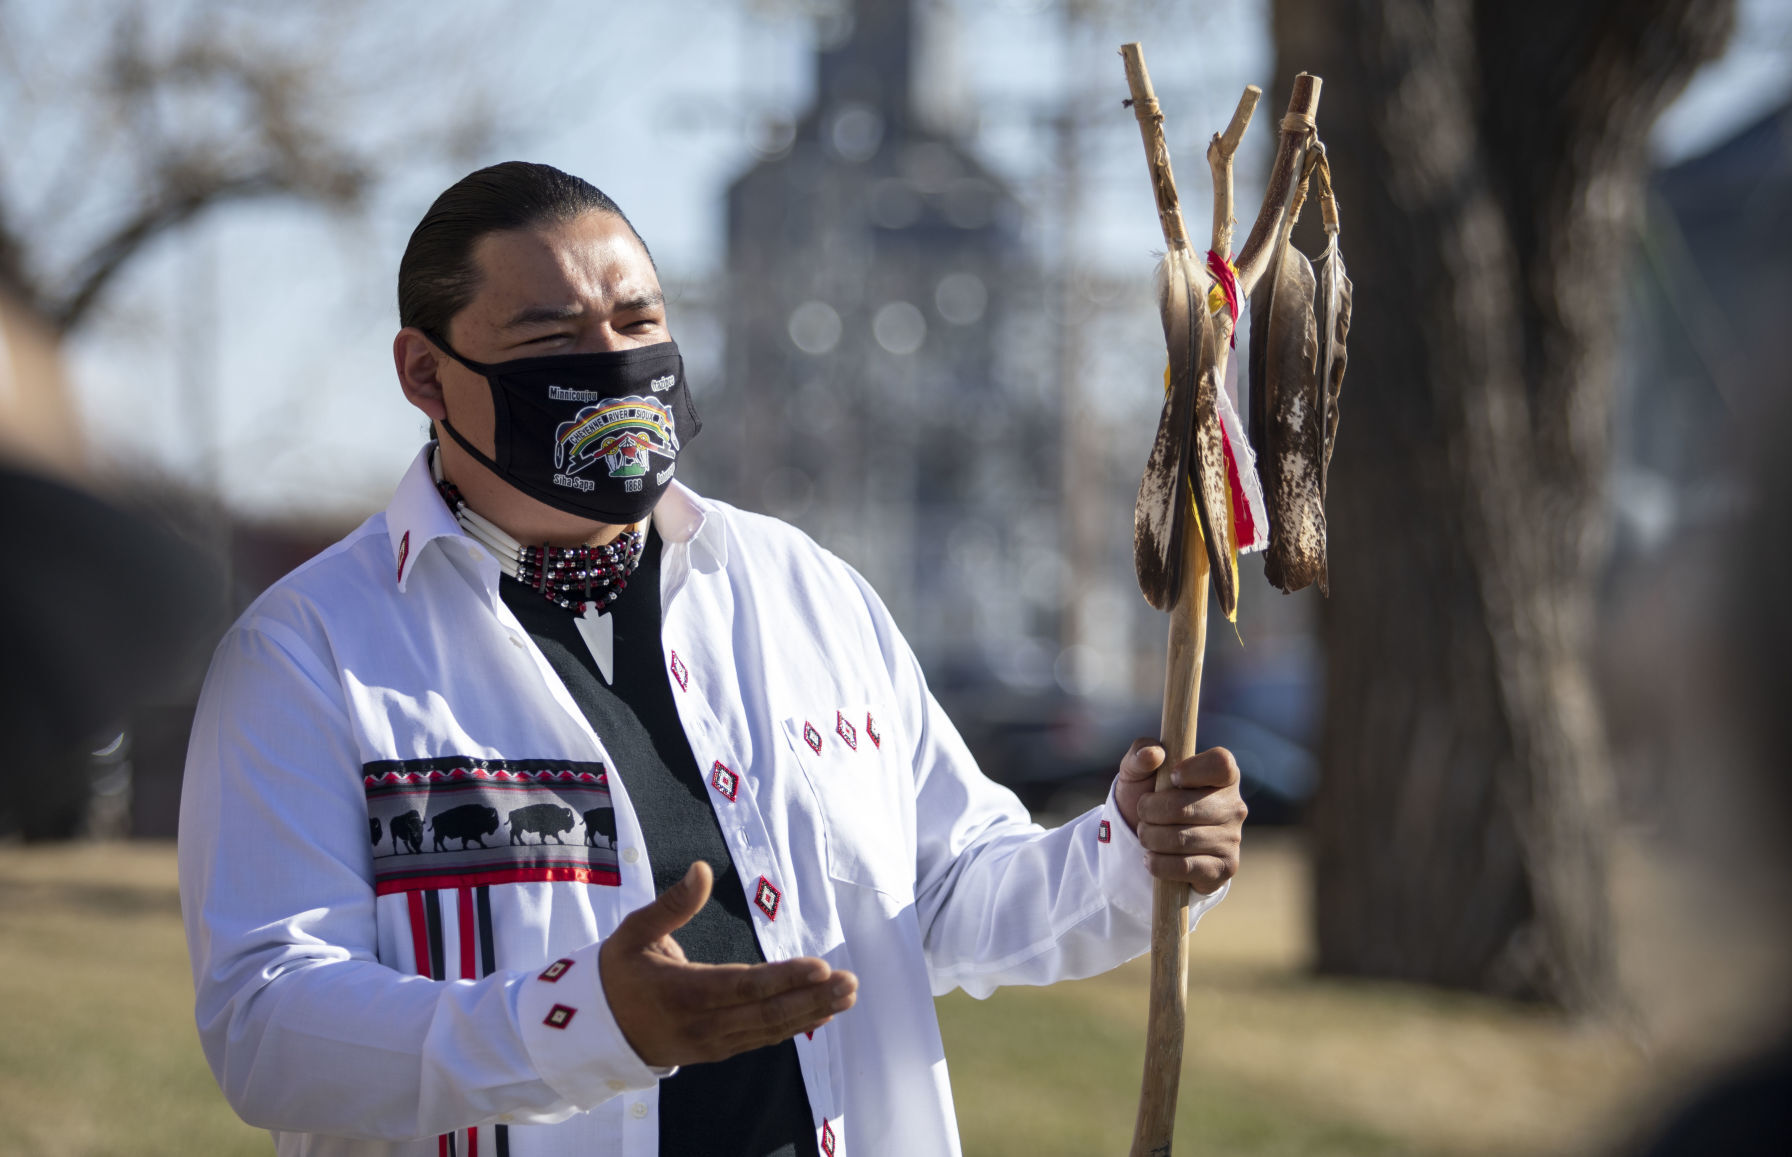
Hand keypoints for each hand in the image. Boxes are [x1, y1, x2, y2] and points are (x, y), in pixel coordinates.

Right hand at [598, 861, 857, 1067]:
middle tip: (850, 983)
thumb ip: (671, 904)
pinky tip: (821, 1012)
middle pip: (765, 1014)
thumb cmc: (618, 972)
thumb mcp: (634, 932)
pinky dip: (793, 1026)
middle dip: (812, 998)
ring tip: (848, 996)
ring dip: (812, 1012)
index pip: (742, 986)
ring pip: (768, 1030)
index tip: (820, 966)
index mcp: (681, 991)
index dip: (784, 979)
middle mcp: (701, 1024)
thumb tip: (703, 868)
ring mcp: (711, 1043)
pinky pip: (760, 1038)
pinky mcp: (716, 1051)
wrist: (594, 1031)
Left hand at [1112, 739, 1246, 893]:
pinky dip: (1159, 863)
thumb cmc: (1147, 796)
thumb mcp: (1137, 770)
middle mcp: (1234, 805)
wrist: (1147, 840)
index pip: (1221, 763)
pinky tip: (1152, 857)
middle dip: (1150, 811)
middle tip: (1142, 814)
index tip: (1172, 777)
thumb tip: (1153, 754)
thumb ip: (1140, 752)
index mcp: (1222, 774)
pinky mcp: (1224, 868)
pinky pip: (1185, 867)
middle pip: (1186, 807)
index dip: (1193, 770)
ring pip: (1181, 839)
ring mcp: (1232, 838)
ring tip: (1146, 835)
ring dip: (1150, 838)